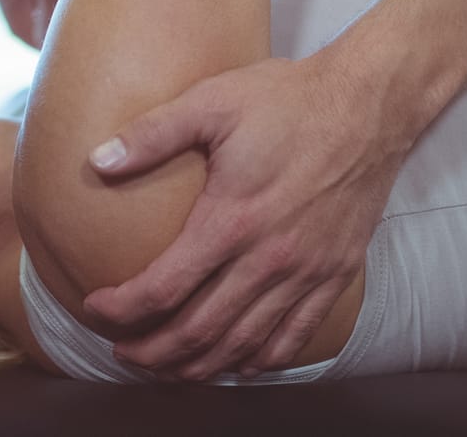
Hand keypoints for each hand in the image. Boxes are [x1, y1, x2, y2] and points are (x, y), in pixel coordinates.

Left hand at [84, 52, 410, 380]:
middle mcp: (268, 258)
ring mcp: (306, 271)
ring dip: (200, 365)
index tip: (97, 310)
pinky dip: (260, 359)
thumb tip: (97, 161)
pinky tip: (238, 362)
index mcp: (232, 220)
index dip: (122, 309)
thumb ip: (152, 134)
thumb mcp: (212, 102)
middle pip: (199, 330)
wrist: (369, 104)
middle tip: (124, 352)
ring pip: (244, 343)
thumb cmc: (289, 99)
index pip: (164, 288)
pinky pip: (295, 335)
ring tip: (170, 368)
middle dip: (154, 351)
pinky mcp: (336, 273)